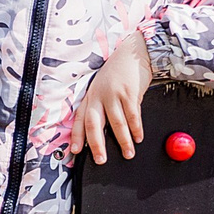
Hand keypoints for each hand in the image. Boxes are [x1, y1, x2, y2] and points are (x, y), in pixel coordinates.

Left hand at [68, 31, 153, 163]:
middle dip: (97, 144)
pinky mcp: (130, 92)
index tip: (75, 151)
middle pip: (94, 124)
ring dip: (123, 141)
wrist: (134, 52)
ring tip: (128, 154)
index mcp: (90, 96)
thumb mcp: (103, 88)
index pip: (80, 118)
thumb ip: (101, 106)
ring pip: (116, 123)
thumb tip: (101, 131)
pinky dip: (136, 129)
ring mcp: (114, 93)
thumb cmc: (118, 74)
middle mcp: (99, 95)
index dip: (77, 135)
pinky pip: (133, 115)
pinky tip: (138, 138)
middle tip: (101, 160)